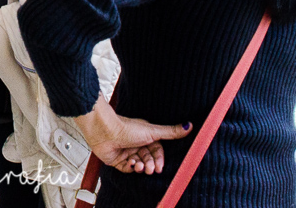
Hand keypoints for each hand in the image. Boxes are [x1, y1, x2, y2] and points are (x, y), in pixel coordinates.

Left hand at [74, 94, 191, 174]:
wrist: (104, 131)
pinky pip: (127, 168)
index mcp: (145, 136)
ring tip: (139, 165)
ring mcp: (126, 151)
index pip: (157, 151)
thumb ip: (171, 132)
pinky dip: (130, 168)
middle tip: (151, 169)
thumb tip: (190, 126)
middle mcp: (136, 143)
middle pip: (148, 159)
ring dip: (141, 167)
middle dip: (150, 165)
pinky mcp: (117, 159)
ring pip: (139, 164)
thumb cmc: (127, 128)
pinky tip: (131, 164)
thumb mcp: (153, 131)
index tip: (160, 166)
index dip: (159, 159)